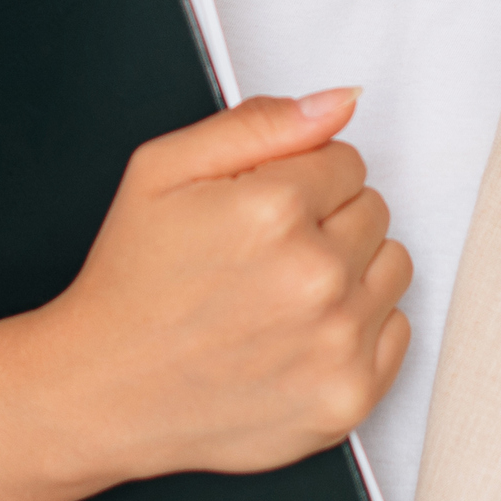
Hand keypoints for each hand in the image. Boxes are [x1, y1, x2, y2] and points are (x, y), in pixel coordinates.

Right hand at [35, 88, 411, 480]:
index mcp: (275, 210)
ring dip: (351, 271)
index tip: (260, 211)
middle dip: (326, 222)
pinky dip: (360, 328)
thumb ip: (259, 123)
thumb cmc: (130, 284)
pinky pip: (397, 331)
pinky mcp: (349, 398)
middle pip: (374, 210)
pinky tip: (302, 333)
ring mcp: (338, 344)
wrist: (103, 391)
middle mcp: (316, 278)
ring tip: (283, 293)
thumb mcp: (163, 170)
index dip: (299, 180)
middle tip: (263, 255)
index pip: (346, 161)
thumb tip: (339, 102)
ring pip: (393, 266)